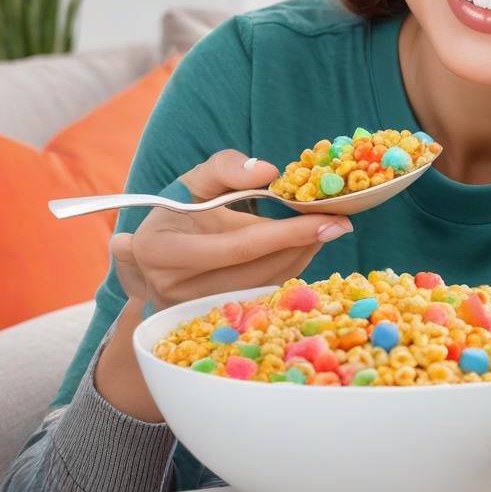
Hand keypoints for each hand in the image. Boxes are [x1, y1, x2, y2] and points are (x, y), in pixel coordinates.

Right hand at [108, 149, 352, 310]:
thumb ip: (229, 167)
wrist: (153, 254)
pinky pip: (259, 300)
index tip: (330, 219)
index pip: (241, 245)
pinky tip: (302, 251)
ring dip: (299, 260)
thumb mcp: (196, 179)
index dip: (288, 232)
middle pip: (257, 272)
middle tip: (337, 223)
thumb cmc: (179, 209)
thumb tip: (269, 172)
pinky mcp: (206, 324)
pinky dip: (286, 274)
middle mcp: (173, 289)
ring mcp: (189, 313)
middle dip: (302, 245)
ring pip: (262, 289)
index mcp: (163, 249)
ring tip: (322, 232)